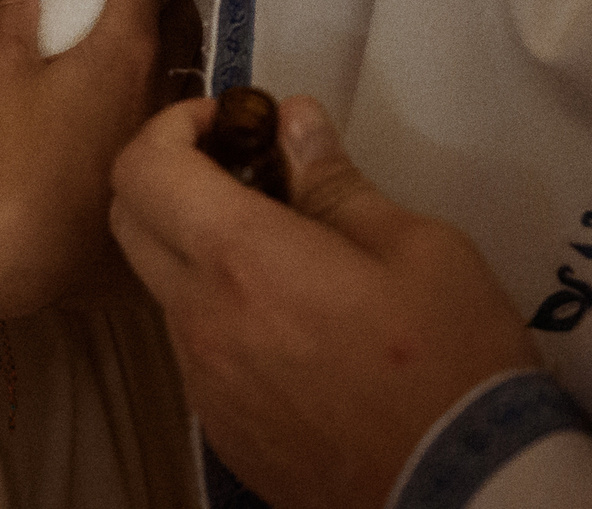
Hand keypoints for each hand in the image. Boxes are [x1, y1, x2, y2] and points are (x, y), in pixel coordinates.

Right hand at [0, 0, 164, 325]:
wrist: (27, 242)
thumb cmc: (14, 152)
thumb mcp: (6, 72)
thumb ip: (13, 6)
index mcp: (123, 45)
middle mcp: (157, 76)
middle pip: (180, 5)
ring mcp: (163, 117)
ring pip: (187, 53)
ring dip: (182, 22)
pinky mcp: (158, 151)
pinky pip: (182, 95)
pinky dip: (178, 70)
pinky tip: (171, 72)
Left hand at [110, 95, 541, 508]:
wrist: (463, 491)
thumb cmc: (451, 360)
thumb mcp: (414, 246)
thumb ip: (335, 181)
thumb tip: (294, 122)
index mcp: (242, 260)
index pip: (142, 167)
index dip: (171, 124)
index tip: (227, 119)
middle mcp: (201, 319)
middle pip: (128, 219)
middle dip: (167, 173)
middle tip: (240, 166)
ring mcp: (204, 382)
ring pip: (162, 286)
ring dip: (194, 246)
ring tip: (279, 245)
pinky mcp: (221, 428)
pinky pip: (194, 346)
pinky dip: (217, 308)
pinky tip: (288, 316)